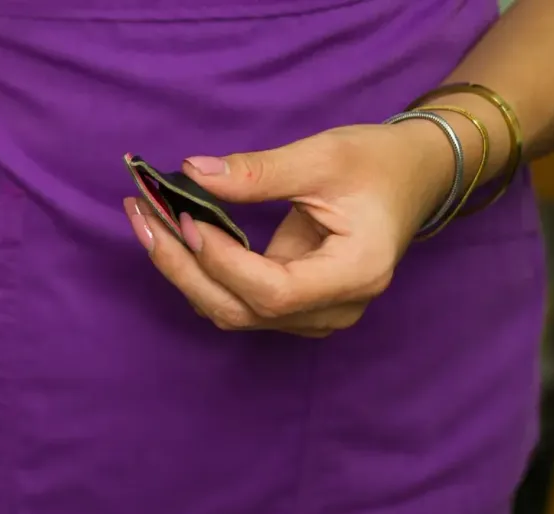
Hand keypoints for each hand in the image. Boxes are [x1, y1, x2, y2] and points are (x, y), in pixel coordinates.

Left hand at [123, 119, 455, 337]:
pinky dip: (198, 270)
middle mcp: (333, 310)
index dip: (221, 261)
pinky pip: (233, 301)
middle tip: (141, 216)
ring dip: (181, 269)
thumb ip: (259, 172)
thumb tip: (192, 172)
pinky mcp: (292, 310)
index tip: (182, 217)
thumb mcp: (325, 155)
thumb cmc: (378, 163)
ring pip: (229, 310)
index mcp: (356, 273)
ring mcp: (312, 317)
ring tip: (145, 219)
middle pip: (239, 310)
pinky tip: (169, 234)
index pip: (273, 290)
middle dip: (182, 266)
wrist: (412, 178)